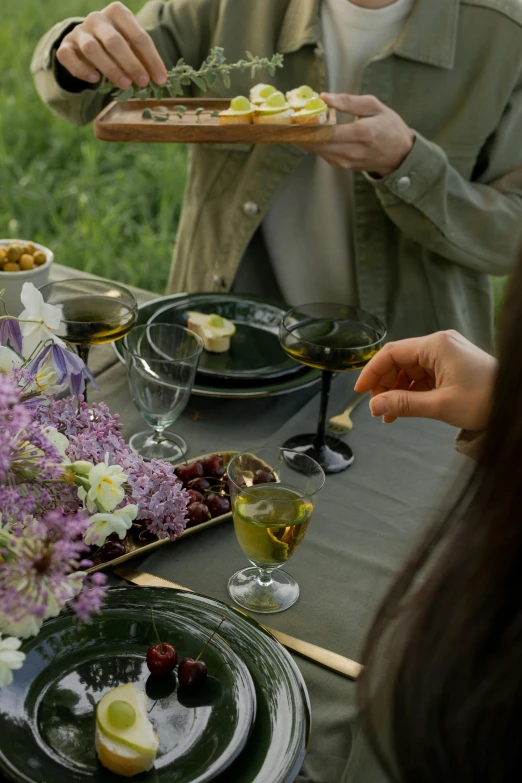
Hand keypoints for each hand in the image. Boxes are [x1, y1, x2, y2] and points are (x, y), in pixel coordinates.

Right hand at [56, 1, 166, 88]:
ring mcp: (79, 31)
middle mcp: (97, 18)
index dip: (152, 59)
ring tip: (124, 84)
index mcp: (118, 13)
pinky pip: (68, 57)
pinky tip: (95, 79)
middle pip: (114, 41)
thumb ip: (143, 59)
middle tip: (143, 82)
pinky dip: (81, 69)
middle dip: (131, 64)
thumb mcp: (132, 46)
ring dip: (110, 69)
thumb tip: (159, 79)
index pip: (138, 36)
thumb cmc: (117, 45)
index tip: (160, 80)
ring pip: (91, 49)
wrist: (85, 41)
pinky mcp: (65, 46)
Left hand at [300, 93, 414, 176]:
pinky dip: (314, 144)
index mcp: (361, 133)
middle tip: (286, 120)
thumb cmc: (390, 127)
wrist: (400, 155)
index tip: (292, 117)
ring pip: (317, 150)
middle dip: (300, 132)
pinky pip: (323, 154)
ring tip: (294, 125)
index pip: (327, 132)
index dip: (307, 126)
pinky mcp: (343, 166)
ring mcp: (346, 161)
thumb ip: (349, 102)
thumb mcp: (375, 107)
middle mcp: (351, 151)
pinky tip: (310, 134)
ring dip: (304, 138)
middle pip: (317, 144)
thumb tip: (324, 97)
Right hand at [354, 330, 496, 429]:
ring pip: (410, 370)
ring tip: (389, 414)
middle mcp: (440, 345)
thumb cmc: (486, 400)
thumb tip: (375, 405)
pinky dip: (412, 391)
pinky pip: (423, 376)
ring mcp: (447, 354)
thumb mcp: (441, 405)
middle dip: (385, 384)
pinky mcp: (452, 366)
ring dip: (397, 390)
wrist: (515, 403)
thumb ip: (404, 404)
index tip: (360, 390)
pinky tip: (403, 409)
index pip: (392, 353)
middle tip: (377, 408)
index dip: (372, 371)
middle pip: (399, 360)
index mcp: (436, 345)